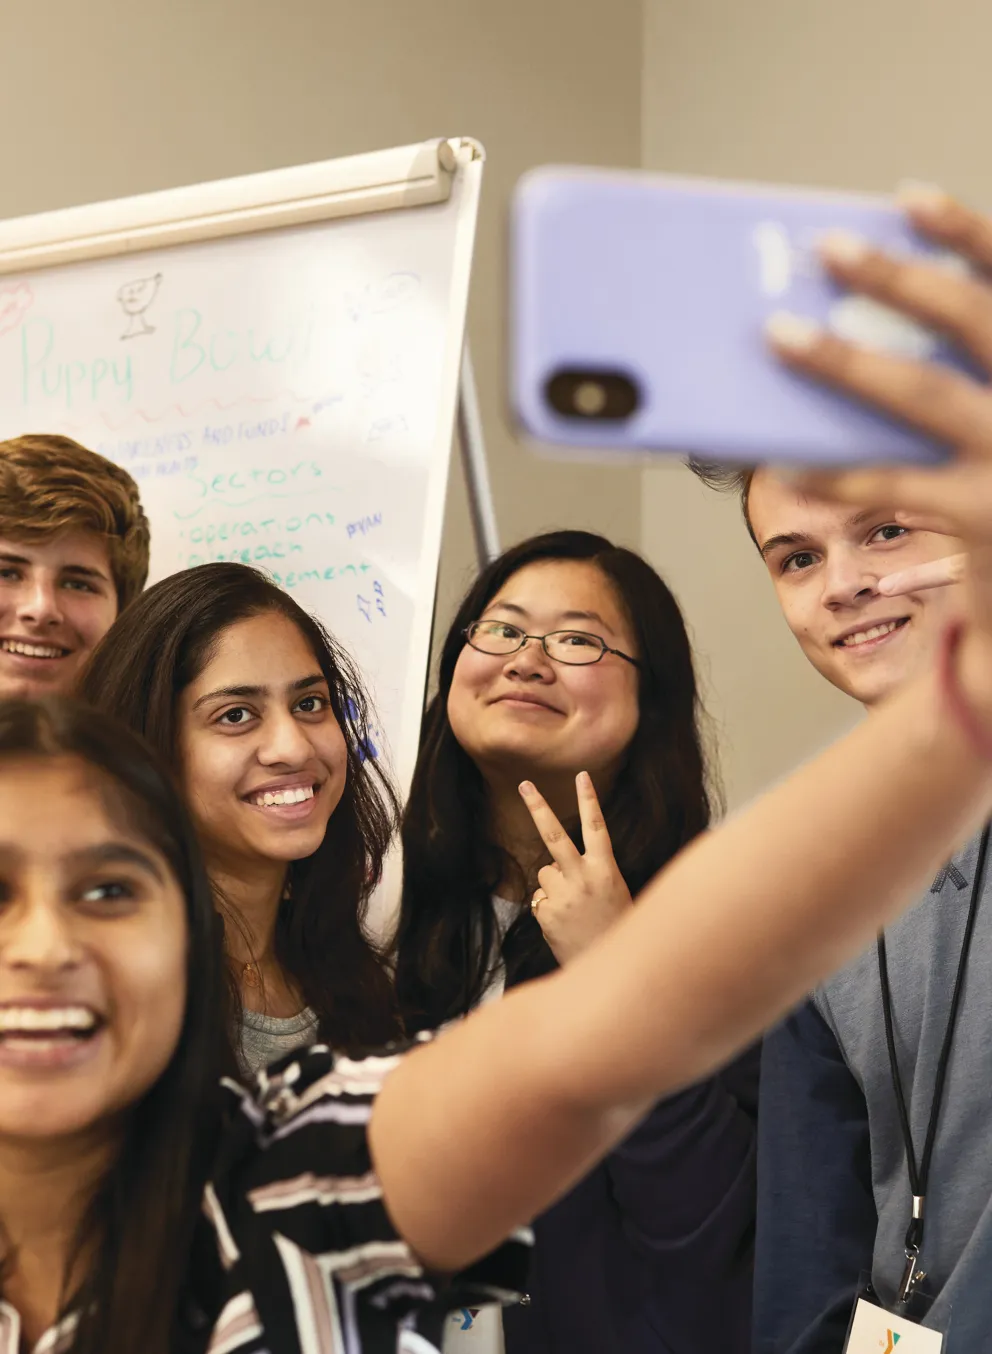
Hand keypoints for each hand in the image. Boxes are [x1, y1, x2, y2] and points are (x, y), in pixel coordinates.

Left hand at [519, 771, 631, 965]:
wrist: (611, 967)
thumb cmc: (614, 925)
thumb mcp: (615, 891)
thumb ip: (588, 871)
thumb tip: (554, 864)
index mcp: (606, 870)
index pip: (596, 827)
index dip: (588, 800)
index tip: (581, 776)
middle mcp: (583, 878)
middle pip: (555, 836)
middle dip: (538, 807)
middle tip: (525, 784)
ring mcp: (562, 896)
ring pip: (545, 873)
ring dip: (554, 885)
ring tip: (574, 908)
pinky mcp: (546, 914)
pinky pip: (539, 899)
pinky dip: (549, 908)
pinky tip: (565, 923)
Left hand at [765, 188, 991, 648]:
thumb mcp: (990, 420)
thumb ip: (955, 375)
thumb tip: (855, 327)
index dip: (965, 234)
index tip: (906, 197)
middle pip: (970, 318)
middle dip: (895, 277)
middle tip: (824, 247)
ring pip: (924, 393)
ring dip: (846, 360)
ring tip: (781, 336)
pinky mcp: (986, 515)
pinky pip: (893, 482)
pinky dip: (835, 470)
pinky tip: (785, 460)